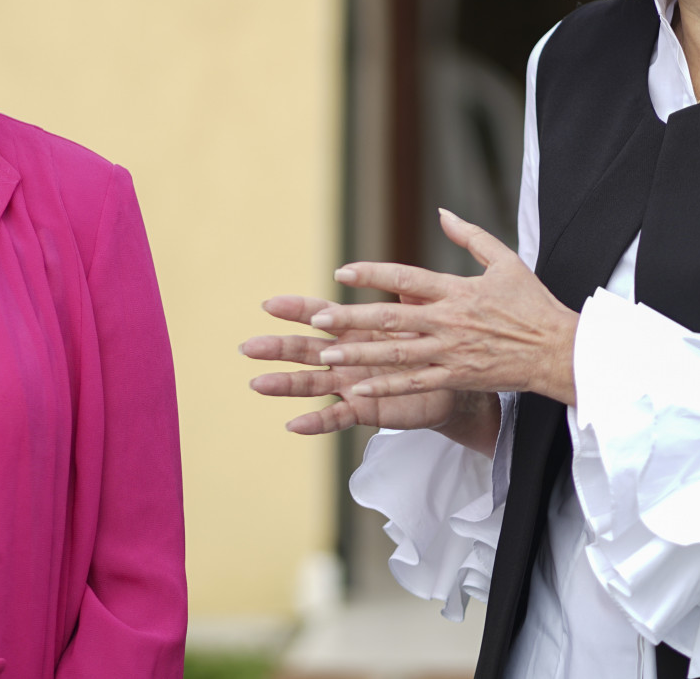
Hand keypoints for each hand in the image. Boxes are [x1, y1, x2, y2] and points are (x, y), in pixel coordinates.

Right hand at [242, 294, 457, 434]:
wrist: (451, 384)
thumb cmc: (428, 344)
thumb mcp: (416, 314)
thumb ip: (404, 292)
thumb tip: (399, 275)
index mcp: (353, 329)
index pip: (319, 315)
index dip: (296, 310)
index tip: (270, 304)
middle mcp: (344, 357)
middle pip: (304, 351)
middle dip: (276, 348)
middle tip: (248, 347)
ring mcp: (350, 384)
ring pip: (312, 384)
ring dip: (285, 385)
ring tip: (258, 384)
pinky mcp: (364, 409)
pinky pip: (336, 417)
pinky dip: (315, 423)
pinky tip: (293, 425)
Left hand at [312, 209, 580, 405]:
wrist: (558, 350)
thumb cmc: (533, 304)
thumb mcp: (506, 260)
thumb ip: (470, 236)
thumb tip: (442, 212)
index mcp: (457, 290)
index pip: (406, 277)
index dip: (372, 273)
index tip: (342, 271)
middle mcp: (449, 321)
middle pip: (391, 317)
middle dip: (351, 318)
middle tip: (317, 319)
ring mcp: (451, 352)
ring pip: (396, 353)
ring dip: (359, 354)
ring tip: (326, 354)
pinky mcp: (456, 377)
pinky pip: (414, 383)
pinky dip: (386, 385)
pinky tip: (359, 388)